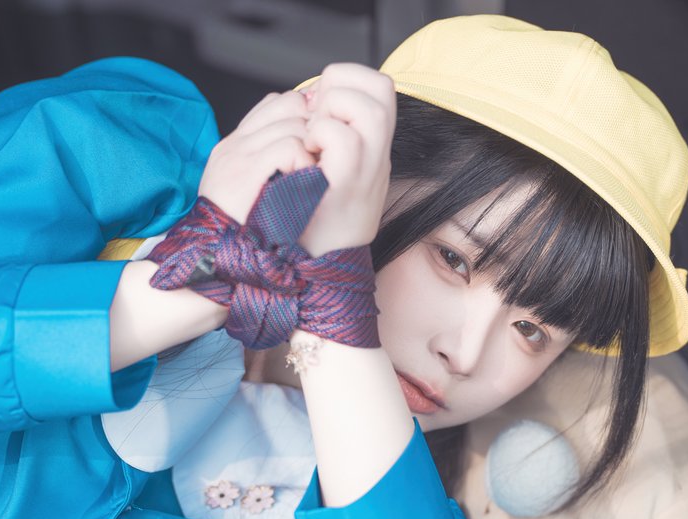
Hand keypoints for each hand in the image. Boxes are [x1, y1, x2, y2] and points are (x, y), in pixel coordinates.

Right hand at [197, 91, 314, 223]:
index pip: (276, 103)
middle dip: (314, 126)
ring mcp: (237, 156)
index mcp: (234, 146)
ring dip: (312, 147)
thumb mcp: (255, 193)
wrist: (216, 260)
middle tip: (322, 155)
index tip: (317, 140)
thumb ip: (272, 166)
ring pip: (293, 123)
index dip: (303, 115)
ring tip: (312, 174)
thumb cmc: (244, 235)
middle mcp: (234, 145)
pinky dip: (305, 163)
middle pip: (289, 105)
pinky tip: (305, 183)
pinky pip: (289, 147)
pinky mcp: (245, 171)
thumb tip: (307, 145)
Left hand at [299, 64, 395, 255]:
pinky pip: (343, 138)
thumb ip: (328, 139)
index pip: (380, 87)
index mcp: (372, 151)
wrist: (314, 271)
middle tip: (314, 115)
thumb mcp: (329, 175)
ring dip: (332, 108)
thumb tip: (310, 100)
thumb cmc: (310, 224)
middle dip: (341, 84)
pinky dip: (319, 134)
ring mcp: (367, 172)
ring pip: (369, 108)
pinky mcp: (347, 185)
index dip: (349, 78)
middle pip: (382, 87)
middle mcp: (377, 158)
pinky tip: (305, 154)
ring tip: (312, 135)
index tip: (319, 102)